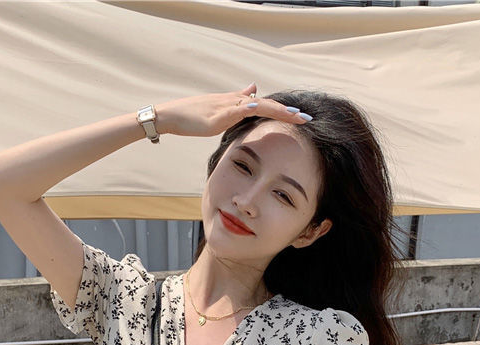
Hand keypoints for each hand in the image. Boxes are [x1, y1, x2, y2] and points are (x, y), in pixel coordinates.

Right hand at [155, 82, 310, 137]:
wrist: (172, 115)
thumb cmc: (194, 116)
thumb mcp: (221, 109)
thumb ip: (239, 102)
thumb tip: (254, 90)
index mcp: (238, 104)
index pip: (266, 106)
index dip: (284, 111)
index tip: (302, 118)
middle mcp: (235, 102)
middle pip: (267, 105)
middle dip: (288, 112)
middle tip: (307, 118)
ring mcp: (226, 107)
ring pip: (256, 106)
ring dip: (276, 109)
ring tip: (294, 115)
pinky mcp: (216, 115)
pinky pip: (234, 110)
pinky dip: (247, 108)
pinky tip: (259, 107)